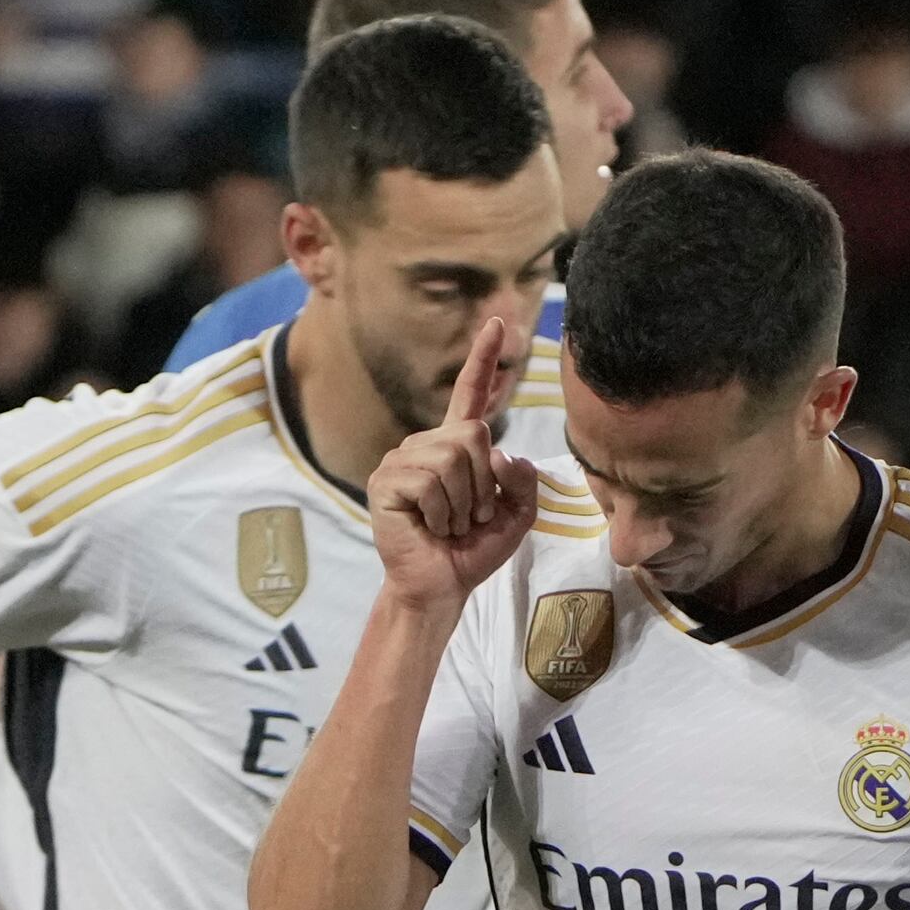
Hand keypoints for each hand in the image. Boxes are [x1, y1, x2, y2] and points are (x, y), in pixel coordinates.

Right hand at [364, 310, 542, 605]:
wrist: (439, 587)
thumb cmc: (471, 551)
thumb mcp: (517, 517)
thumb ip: (524, 483)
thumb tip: (503, 454)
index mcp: (455, 447)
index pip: (471, 396)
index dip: (483, 360)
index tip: (496, 322)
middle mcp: (425, 445)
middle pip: (473, 434)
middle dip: (484, 484)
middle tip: (468, 516)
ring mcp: (401, 460)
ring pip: (453, 458)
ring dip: (464, 502)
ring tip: (448, 523)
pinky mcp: (385, 481)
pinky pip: (429, 481)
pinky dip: (442, 511)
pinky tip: (429, 526)